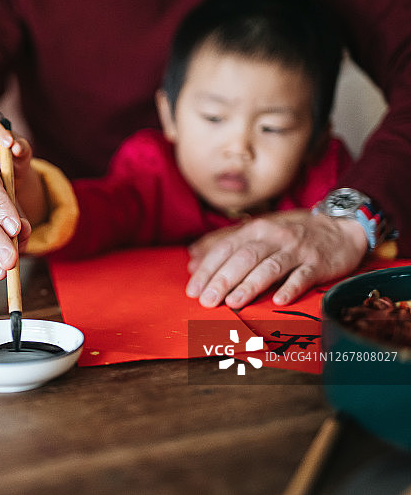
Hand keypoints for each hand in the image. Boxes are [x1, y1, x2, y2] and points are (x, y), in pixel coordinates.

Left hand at [185, 209, 367, 307]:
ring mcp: (297, 249)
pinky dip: (291, 288)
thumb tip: (191, 263)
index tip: (193, 291)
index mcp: (255, 230)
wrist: (340, 228)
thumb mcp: (257, 236)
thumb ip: (226, 249)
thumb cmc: (290, 238)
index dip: (207, 270)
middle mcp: (273, 237)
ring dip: (250, 285)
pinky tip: (279, 300)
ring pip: (270, 267)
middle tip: (207, 301)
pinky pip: (303, 276)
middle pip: (244, 258)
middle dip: (223, 280)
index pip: (225, 249)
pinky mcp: (318, 263)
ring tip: (233, 303)